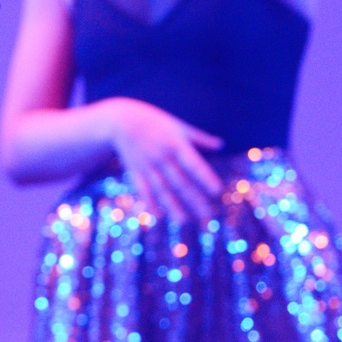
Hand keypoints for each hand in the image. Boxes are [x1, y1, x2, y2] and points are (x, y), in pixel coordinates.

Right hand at [102, 98, 223, 221]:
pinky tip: (158, 216)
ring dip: (173, 206)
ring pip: (162, 189)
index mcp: (176, 144)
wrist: (121, 121)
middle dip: (195, 199)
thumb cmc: (155, 122)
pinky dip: (150, 202)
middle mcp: (162, 157)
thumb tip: (220, 145)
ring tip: (185, 221)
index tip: (217, 191)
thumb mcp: (178, 126)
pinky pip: (143, 190)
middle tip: (208, 216)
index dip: (205, 177)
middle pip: (181, 182)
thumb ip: (199, 138)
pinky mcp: (135, 171)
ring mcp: (147, 166)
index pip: (194, 164)